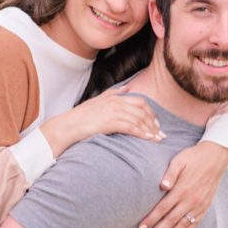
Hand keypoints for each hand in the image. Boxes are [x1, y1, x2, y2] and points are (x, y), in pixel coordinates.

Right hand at [45, 93, 163, 154]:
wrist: (66, 126)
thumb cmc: (81, 117)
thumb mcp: (98, 100)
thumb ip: (113, 93)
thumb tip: (127, 87)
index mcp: (114, 96)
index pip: (140, 102)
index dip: (151, 113)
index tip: (156, 124)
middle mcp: (115, 101)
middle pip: (143, 110)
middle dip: (154, 122)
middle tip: (161, 134)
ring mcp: (112, 110)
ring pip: (138, 119)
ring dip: (150, 130)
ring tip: (157, 139)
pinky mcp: (109, 121)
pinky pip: (131, 127)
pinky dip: (141, 133)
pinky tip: (147, 139)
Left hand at [138, 140, 227, 227]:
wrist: (216, 156)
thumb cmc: (193, 157)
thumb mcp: (179, 160)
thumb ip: (170, 174)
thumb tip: (162, 186)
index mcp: (181, 189)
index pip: (162, 209)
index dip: (151, 220)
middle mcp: (190, 200)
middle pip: (170, 220)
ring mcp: (199, 204)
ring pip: (183, 225)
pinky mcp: (205, 206)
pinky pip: (195, 222)